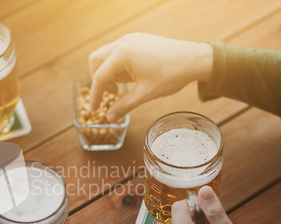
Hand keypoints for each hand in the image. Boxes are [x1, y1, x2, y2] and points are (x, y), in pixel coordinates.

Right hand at [89, 33, 212, 121]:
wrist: (196, 59)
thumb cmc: (172, 75)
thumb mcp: (145, 94)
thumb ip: (124, 106)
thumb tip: (109, 118)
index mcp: (123, 54)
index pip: (100, 76)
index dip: (95, 95)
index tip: (94, 109)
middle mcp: (124, 42)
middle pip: (96, 61)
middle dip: (98, 79)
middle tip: (112, 93)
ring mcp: (131, 39)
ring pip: (106, 55)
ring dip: (108, 71)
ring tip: (124, 86)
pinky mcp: (138, 39)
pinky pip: (118, 51)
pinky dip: (117, 64)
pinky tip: (131, 76)